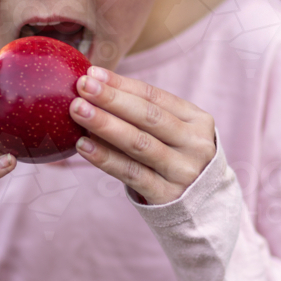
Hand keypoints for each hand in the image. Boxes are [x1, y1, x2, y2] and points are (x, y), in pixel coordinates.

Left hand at [69, 67, 215, 204]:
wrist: (203, 207)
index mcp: (198, 120)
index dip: (122, 84)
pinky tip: (83, 145)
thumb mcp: (174, 133)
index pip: (155, 97)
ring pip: (138, 143)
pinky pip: (131, 174)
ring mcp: (183, 171)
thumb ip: (144, 114)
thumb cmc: (176, 160)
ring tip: (78, 110)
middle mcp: (194, 144)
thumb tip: (95, 86)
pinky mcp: (168, 195)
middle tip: (82, 86)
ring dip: (105, 124)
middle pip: (148, 117)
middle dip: (112, 99)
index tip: (92, 73)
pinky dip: (105, 158)